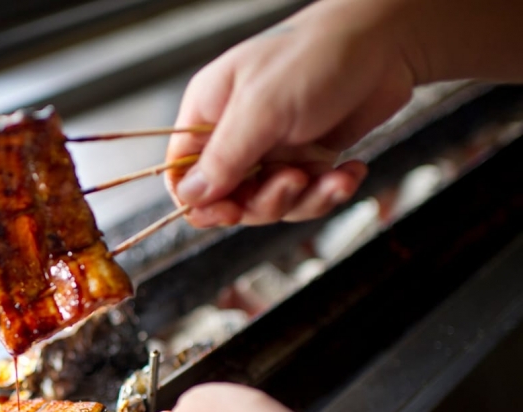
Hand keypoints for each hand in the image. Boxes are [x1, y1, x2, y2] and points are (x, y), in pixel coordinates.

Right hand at [167, 0, 417, 226]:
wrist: (388, 41)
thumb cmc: (316, 55)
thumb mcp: (261, 108)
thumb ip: (223, 158)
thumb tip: (190, 198)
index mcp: (209, 114)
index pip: (182, 173)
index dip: (200, 201)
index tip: (228, 212)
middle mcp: (236, 134)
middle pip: (228, 198)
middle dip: (263, 201)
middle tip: (291, 182)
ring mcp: (272, 149)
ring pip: (269, 203)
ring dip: (302, 200)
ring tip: (329, 177)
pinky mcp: (307, 158)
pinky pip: (306, 197)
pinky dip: (329, 192)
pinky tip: (348, 171)